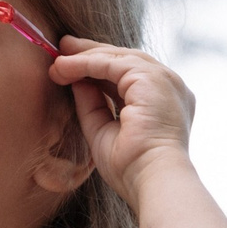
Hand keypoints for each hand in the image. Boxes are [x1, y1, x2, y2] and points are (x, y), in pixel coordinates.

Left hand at [47, 38, 195, 203]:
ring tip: (57, 61)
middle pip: (125, 59)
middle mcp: (169, 87)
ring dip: (84, 57)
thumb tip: (77, 81)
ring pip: (118, 58)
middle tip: (63, 47)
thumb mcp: (103, 131)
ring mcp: (164, 80)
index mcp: (164, 102)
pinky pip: (112, 62)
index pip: (129, 75)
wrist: (152, 180)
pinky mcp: (152, 78)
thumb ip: (92, 104)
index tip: (71, 65)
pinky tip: (64, 67)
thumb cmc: (131, 169)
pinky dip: (86, 63)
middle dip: (91, 53)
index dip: (99, 68)